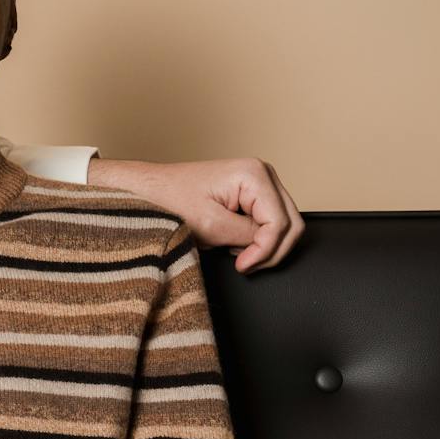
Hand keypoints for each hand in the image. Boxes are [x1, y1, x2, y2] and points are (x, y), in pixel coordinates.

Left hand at [88, 157, 304, 272]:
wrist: (148, 191)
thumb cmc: (169, 200)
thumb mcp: (211, 225)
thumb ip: (247, 236)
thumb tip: (268, 246)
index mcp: (254, 174)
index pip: (280, 223)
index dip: (265, 251)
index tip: (243, 266)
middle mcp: (262, 173)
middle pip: (291, 223)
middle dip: (271, 250)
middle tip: (246, 265)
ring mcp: (259, 182)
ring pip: (284, 224)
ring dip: (265, 245)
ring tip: (237, 254)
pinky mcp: (252, 194)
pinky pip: (270, 222)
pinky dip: (258, 238)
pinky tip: (236, 243)